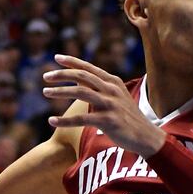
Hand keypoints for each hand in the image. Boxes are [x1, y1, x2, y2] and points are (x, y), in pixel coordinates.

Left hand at [42, 55, 165, 156]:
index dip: (72, 62)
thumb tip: (78, 80)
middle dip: (62, 74)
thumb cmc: (128, 117)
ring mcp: (110, 105)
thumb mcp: (116, 96)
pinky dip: (64, 120)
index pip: (88, 67)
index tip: (56, 57)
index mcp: (113, 82)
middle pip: (82, 76)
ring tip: (46, 92)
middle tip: (46, 76)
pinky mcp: (108, 121)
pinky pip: (82, 119)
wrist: (146, 136)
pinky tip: (51, 121)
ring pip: (80, 92)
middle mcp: (111, 90)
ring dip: (60, 91)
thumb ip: (99, 87)